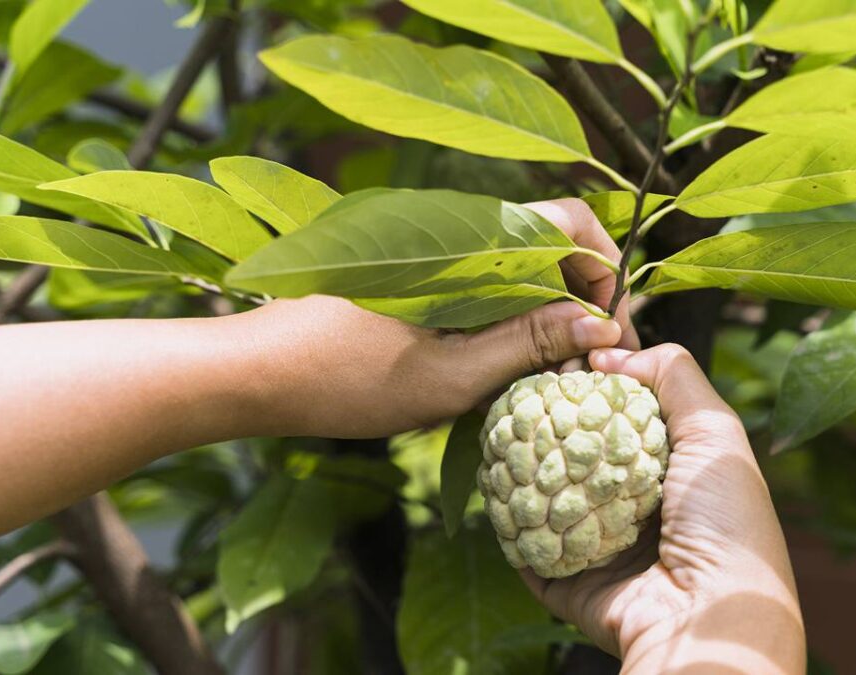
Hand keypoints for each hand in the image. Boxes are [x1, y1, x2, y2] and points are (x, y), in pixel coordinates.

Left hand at [235, 198, 638, 438]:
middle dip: (580, 295)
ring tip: (548, 368)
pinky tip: (503, 358)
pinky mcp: (413, 267)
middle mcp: (450, 225)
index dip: (602, 272)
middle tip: (584, 361)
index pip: (568, 221)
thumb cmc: (341, 379)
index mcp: (463, 239)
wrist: (250, 372)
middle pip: (550, 238)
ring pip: (518, 259)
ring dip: (546, 306)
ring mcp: (430, 244)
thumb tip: (598, 325)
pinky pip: (484, 273)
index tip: (606, 333)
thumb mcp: (448, 378)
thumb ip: (528, 344)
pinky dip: (509, 309)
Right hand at [521, 345, 804, 673]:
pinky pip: (527, 544)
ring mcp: (600, 543)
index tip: (562, 346)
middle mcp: (636, 503)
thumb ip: (673, 376)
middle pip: (580, 447)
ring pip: (547, 493)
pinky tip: (487, 478)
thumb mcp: (716, 431)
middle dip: (549, 414)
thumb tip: (610, 356)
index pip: (624, 411)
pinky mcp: (568, 579)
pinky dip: (507, 517)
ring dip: (520, 463)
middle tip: (517, 380)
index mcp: (674, 467)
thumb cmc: (724, 521)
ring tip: (492, 422)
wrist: (706, 619)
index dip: (594, 377)